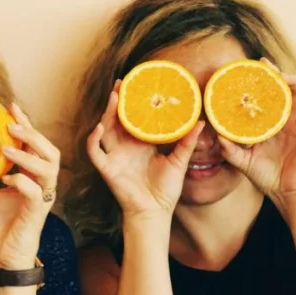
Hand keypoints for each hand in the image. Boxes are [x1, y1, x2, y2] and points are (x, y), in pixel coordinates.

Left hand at [0, 103, 59, 269]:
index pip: (34, 144)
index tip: (10, 107)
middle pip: (50, 150)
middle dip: (32, 133)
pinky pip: (36, 192)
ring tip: (6, 147)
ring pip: (49, 167)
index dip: (25, 124)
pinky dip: (21, 182)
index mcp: (32, 176)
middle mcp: (42, 183)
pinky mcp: (38, 212)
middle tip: (10, 124)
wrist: (4, 256)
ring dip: (28, 155)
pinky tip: (5, 178)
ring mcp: (43, 197)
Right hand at [87, 81, 203, 219]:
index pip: (134, 118)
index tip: (138, 84)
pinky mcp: (107, 168)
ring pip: (105, 130)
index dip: (133, 102)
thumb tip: (202, 122)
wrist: (155, 211)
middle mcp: (125, 147)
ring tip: (114, 98)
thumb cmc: (166, 189)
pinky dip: (93, 139)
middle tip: (121, 83)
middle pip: (116, 119)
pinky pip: (95, 152)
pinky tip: (99, 127)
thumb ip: (187, 142)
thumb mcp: (179, 161)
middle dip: (117, 101)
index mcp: (140, 144)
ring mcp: (114, 156)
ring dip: (107, 113)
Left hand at [217, 59, 295, 209]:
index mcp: (268, 125)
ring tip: (277, 71)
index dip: (255, 87)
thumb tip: (217, 137)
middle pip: (279, 91)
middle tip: (260, 64)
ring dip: (288, 78)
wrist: (287, 192)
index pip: (262, 100)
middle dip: (271, 76)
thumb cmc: (267, 177)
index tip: (242, 74)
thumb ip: (229, 150)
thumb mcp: (242, 161)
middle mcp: (284, 120)